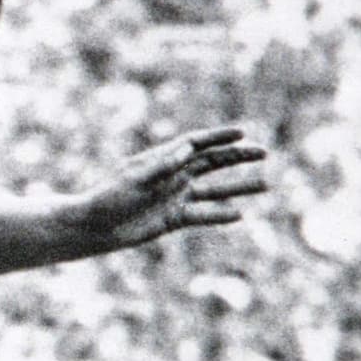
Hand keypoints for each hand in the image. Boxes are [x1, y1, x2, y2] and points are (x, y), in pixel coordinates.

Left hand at [81, 127, 268, 248]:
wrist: (94, 228)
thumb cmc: (108, 199)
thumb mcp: (134, 179)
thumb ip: (162, 165)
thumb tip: (188, 149)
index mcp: (161, 160)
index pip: (196, 143)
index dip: (219, 137)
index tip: (243, 132)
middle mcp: (172, 175)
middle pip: (212, 162)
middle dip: (238, 156)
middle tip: (264, 153)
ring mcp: (175, 196)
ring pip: (214, 189)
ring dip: (239, 186)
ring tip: (266, 184)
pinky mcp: (174, 218)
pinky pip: (203, 215)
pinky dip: (220, 215)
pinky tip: (240, 214)